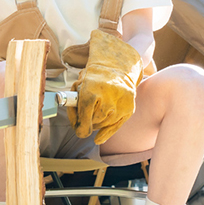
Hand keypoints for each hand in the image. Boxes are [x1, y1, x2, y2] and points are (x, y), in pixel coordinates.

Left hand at [68, 30, 142, 144]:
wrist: (118, 65)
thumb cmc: (94, 76)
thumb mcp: (80, 84)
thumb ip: (75, 103)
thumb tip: (77, 126)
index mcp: (91, 91)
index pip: (84, 119)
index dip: (78, 125)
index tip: (77, 128)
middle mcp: (107, 98)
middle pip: (93, 122)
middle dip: (86, 122)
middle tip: (83, 117)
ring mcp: (120, 104)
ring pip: (103, 125)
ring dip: (96, 124)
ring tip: (94, 113)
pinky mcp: (128, 109)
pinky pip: (116, 127)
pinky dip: (106, 134)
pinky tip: (99, 139)